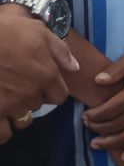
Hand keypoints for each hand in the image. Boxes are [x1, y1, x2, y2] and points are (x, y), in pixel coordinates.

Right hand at [0, 5, 75, 144]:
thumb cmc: (6, 32)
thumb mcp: (38, 32)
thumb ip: (60, 51)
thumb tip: (75, 67)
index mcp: (47, 75)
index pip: (59, 96)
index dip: (51, 91)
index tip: (40, 84)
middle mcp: (32, 94)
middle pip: (39, 106)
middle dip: (31, 98)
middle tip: (18, 87)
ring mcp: (11, 105)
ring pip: (22, 121)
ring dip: (17, 115)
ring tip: (7, 102)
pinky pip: (3, 134)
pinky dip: (2, 130)